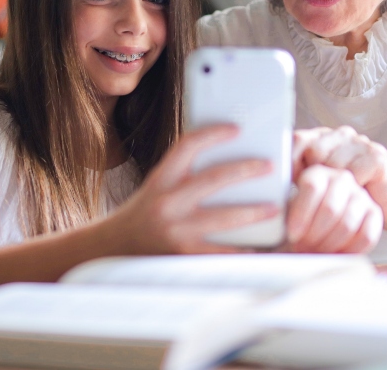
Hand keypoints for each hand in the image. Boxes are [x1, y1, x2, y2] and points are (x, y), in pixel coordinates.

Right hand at [104, 125, 280, 254]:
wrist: (113, 249)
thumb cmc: (142, 215)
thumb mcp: (157, 187)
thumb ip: (183, 176)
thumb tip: (225, 163)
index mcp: (160, 180)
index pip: (187, 146)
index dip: (213, 134)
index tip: (236, 129)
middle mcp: (166, 203)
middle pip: (213, 179)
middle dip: (246, 170)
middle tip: (269, 166)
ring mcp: (176, 230)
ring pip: (224, 218)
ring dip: (253, 212)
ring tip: (273, 207)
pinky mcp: (184, 256)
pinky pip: (222, 252)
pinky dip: (243, 249)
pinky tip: (260, 246)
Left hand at [286, 165, 381, 252]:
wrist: (322, 226)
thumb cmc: (300, 219)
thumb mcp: (286, 210)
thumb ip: (281, 210)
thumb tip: (268, 216)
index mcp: (317, 172)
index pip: (312, 187)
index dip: (301, 214)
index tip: (292, 235)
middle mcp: (341, 178)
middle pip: (330, 208)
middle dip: (314, 234)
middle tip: (303, 248)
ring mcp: (360, 194)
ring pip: (347, 224)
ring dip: (329, 245)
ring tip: (315, 252)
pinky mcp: (375, 213)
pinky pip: (366, 235)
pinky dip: (349, 250)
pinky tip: (335, 255)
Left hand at [292, 127, 386, 237]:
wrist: (386, 207)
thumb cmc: (345, 198)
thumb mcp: (316, 185)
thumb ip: (296, 174)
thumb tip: (270, 175)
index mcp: (322, 137)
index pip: (297, 140)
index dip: (291, 162)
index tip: (292, 183)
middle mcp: (341, 134)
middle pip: (314, 151)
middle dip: (315, 177)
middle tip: (321, 195)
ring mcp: (360, 142)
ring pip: (333, 164)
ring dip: (334, 187)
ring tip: (340, 196)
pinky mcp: (377, 156)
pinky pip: (353, 174)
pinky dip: (352, 190)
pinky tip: (357, 194)